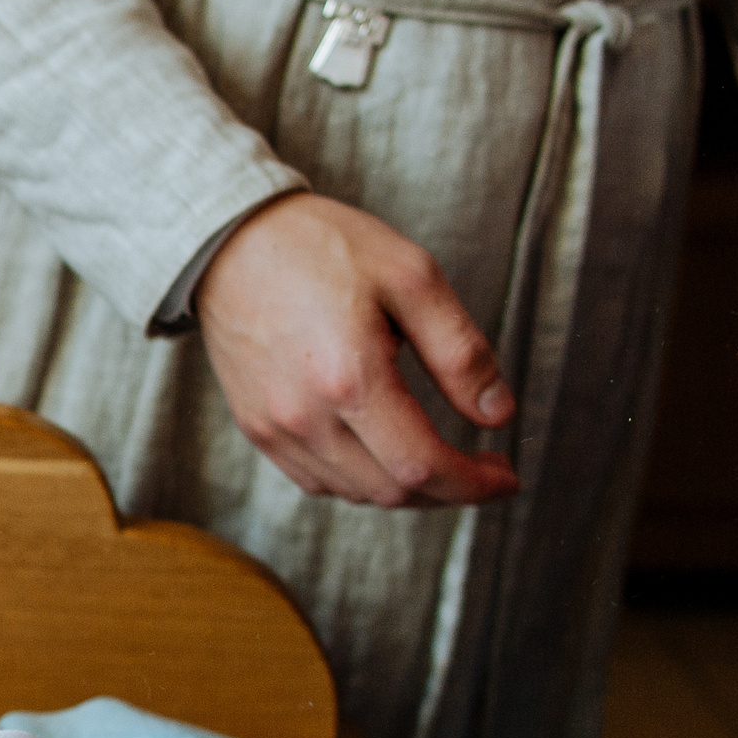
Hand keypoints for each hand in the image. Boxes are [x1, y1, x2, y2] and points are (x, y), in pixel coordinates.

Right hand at [197, 193, 519, 507]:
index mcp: (351, 378)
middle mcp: (307, 417)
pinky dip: (360, 481)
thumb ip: (460, 351)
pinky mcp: (256, 428)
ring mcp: (275, 428)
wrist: (230, 243)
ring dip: (406, 487)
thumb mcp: (413, 278)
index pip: (424, 465)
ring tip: (436, 457)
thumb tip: (497, 414)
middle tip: (483, 467)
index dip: (475, 483)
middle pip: (392, 491)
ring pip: (356, 493)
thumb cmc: (322, 248)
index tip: (506, 476)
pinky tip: (381, 451)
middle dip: (449, 489)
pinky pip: (317, 481)